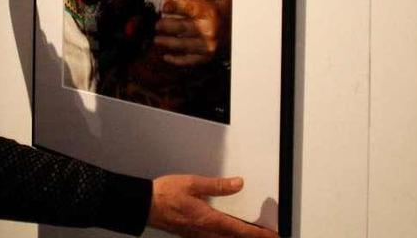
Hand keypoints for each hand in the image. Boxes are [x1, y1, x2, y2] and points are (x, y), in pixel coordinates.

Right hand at [148, 175, 277, 237]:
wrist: (144, 205)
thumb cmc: (165, 194)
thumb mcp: (192, 183)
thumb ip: (217, 185)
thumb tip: (237, 184)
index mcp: (208, 220)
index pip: (240, 230)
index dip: (258, 234)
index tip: (272, 235)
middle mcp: (205, 232)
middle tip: (267, 236)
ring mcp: (198, 235)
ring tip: (250, 234)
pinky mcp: (192, 234)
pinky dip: (225, 237)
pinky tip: (226, 232)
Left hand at [154, 0, 222, 66]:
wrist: (240, 35)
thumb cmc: (223, 13)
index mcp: (210, 13)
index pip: (187, 8)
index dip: (174, 7)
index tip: (164, 7)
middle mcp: (208, 29)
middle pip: (180, 27)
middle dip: (164, 26)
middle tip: (156, 25)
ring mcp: (207, 45)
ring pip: (181, 44)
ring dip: (166, 42)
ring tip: (156, 39)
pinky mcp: (207, 57)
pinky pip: (188, 60)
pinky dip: (175, 59)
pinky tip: (166, 56)